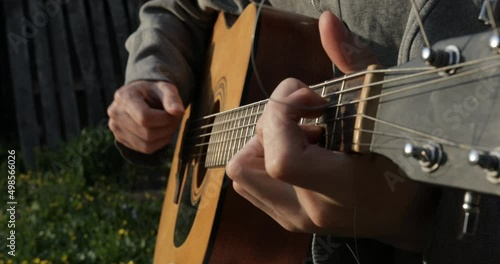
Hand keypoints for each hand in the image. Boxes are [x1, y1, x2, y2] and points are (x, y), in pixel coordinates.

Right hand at [107, 80, 184, 153]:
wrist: (141, 95)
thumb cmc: (154, 91)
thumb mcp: (165, 88)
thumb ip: (172, 99)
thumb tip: (179, 112)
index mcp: (124, 97)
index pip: (144, 117)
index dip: (164, 119)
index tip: (175, 114)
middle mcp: (115, 113)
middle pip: (146, 133)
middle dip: (167, 129)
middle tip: (176, 120)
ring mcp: (116, 128)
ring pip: (146, 144)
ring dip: (164, 138)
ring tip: (170, 126)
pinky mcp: (120, 139)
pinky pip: (144, 149)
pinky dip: (158, 143)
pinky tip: (162, 132)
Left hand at [225, 12, 434, 251]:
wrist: (404, 212)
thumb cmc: (404, 157)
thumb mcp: (384, 105)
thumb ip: (353, 62)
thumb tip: (327, 21)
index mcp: (340, 189)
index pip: (281, 160)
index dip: (282, 116)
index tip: (312, 99)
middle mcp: (308, 211)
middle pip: (245, 162)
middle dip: (271, 124)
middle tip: (309, 118)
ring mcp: (293, 218)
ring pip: (241, 171)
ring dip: (266, 140)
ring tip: (304, 136)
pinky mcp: (285, 217)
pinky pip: (250, 180)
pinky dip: (266, 155)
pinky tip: (300, 150)